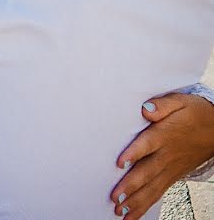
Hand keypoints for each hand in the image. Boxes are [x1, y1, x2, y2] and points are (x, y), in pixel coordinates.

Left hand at [110, 92, 213, 218]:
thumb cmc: (195, 113)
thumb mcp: (180, 102)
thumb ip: (162, 105)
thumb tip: (146, 109)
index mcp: (165, 135)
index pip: (147, 145)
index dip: (134, 153)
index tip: (119, 162)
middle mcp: (166, 155)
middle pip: (147, 172)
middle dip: (131, 186)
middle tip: (115, 197)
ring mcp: (170, 168)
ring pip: (152, 187)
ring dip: (135, 200)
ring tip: (120, 211)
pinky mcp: (173, 176)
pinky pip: (158, 192)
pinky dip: (145, 205)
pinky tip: (132, 214)